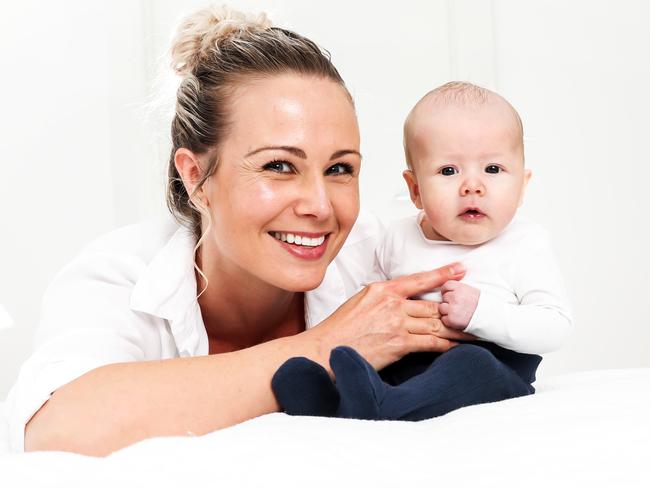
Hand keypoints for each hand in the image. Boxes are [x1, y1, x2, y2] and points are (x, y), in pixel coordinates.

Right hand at [308, 263, 475, 369]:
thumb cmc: (340, 329)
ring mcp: (397, 323)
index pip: (419, 280)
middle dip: (457, 307)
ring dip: (457, 328)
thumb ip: (382, 298)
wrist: (326, 350)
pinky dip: (446, 345)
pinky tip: (456, 346)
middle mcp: (392, 303)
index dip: (443, 275)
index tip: (461, 270)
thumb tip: (401, 300)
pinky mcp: (399, 343)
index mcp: (382, 289)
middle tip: (477, 306)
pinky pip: (430, 343)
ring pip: (436, 323)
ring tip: (475, 329)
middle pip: (432, 304)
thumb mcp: (359, 302)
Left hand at [439, 280, 479, 329]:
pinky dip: (449, 321)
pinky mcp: (452, 320)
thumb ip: (459, 287)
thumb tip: (451, 279)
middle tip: (459, 306)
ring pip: (441, 308)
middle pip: (444, 297)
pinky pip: (444, 319)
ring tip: (459, 313)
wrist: (490, 317)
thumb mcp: (471, 290)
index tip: (451, 295)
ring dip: (447, 311)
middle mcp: (455, 297)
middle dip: (448, 301)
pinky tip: (458, 319)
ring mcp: (453, 309)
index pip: (446, 286)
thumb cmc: (481, 304)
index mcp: (460, 288)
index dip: (447, 291)